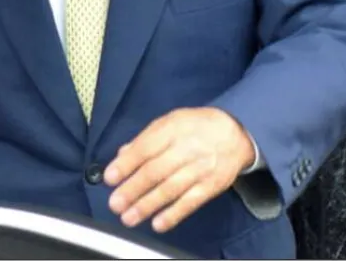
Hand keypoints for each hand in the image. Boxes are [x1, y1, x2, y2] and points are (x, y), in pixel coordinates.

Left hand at [104, 107, 254, 232]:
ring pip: (170, 190)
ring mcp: (199, 169)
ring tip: (129, 217)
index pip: (145, 148)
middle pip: (155, 171)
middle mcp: (186, 149)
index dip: (126, 164)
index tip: (110, 178)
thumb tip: (123, 155)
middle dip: (132, 189)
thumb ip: (146, 138)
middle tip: (115, 203)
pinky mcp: (210, 186)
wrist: (235, 133)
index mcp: (172, 129)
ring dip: (147, 206)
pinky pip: (190, 203)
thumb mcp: (170, 121)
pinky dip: (173, 214)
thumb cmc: (196, 126)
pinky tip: (157, 223)